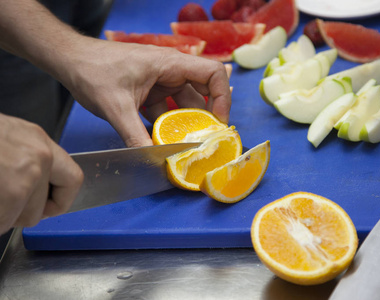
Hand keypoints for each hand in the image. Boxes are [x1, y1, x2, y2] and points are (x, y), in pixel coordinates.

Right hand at [0, 114, 83, 233]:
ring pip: (20, 218)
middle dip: (20, 214)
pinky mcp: (11, 191)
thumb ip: (27, 159)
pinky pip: (3, 221)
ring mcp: (25, 174)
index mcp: (39, 141)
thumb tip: (37, 188)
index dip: (60, 200)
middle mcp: (40, 156)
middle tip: (2, 204)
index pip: (73, 179)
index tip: (46, 207)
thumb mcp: (7, 136)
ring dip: (2, 215)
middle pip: (42, 208)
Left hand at [62, 39, 231, 146]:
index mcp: (169, 64)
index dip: (223, 97)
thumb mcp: (116, 107)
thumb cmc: (92, 70)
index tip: (218, 122)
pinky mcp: (148, 91)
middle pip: (202, 93)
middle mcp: (169, 70)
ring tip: (184, 147)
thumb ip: (136, 136)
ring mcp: (159, 81)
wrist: (69, 61)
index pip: (213, 73)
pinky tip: (162, 143)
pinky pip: (166, 109)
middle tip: (204, 141)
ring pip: (183, 104)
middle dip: (205, 117)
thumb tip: (151, 161)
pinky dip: (166, 126)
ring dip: (184, 124)